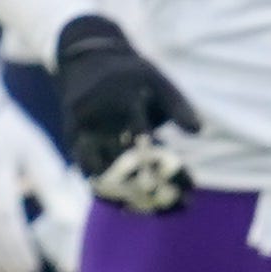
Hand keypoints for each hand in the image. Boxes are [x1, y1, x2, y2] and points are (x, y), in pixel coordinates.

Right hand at [51, 14, 198, 211]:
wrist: (86, 60)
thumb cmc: (132, 75)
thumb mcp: (159, 82)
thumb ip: (179, 107)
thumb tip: (198, 132)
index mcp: (120, 101)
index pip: (145, 140)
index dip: (165, 165)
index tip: (190, 187)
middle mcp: (96, 117)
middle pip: (123, 161)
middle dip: (152, 186)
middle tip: (181, 206)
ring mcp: (80, 129)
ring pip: (102, 170)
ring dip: (128, 194)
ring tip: (156, 211)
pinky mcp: (72, 139)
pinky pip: (86, 168)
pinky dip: (105, 188)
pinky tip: (127, 206)